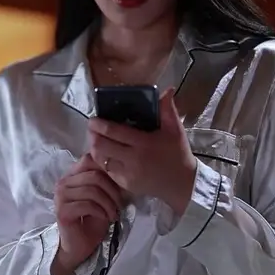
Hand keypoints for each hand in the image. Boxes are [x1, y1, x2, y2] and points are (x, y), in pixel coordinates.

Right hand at [52, 153, 122, 274]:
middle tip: (120, 205)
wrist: (79, 246)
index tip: (120, 185)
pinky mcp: (62, 211)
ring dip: (108, 203)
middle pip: (94, 175)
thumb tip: (122, 169)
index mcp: (72, 175)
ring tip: (114, 214)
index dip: (108, 169)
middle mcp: (63, 182)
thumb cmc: (92, 221)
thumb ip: (105, 181)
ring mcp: (60, 196)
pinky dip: (101, 211)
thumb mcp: (102, 197)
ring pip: (92, 190)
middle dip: (113, 190)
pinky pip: (87, 205)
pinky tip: (106, 218)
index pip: (89, 159)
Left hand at [88, 87, 197, 212]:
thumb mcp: (175, 130)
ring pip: (100, 159)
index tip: (93, 119)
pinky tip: (105, 153)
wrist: (182, 183)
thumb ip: (168, 109)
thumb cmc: (177, 153)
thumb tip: (166, 90)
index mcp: (144, 143)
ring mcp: (127, 174)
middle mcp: (133, 159)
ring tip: (96, 139)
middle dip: (93, 135)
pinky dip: (102, 160)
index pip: (113, 132)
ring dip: (95, 147)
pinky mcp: (125, 185)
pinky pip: (107, 170)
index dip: (99, 124)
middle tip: (92, 128)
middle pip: (101, 145)